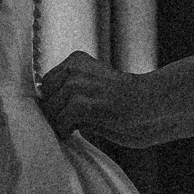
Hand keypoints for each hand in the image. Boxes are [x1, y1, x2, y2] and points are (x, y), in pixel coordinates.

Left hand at [37, 51, 156, 145]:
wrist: (149, 104)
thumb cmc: (122, 101)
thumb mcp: (93, 85)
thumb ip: (71, 89)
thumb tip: (44, 105)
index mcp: (76, 60)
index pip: (47, 83)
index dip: (53, 101)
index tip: (63, 113)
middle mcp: (73, 69)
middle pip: (46, 98)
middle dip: (54, 113)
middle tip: (68, 124)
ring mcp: (77, 85)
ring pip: (51, 111)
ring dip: (60, 124)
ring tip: (74, 128)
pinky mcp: (82, 104)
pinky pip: (60, 122)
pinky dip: (65, 131)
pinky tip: (74, 132)